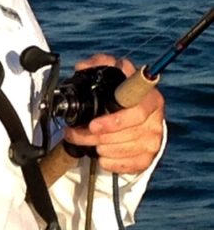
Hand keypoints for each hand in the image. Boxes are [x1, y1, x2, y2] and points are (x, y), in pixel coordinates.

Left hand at [62, 54, 164, 174]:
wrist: (130, 118)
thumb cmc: (118, 95)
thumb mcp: (109, 74)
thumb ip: (98, 64)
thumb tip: (83, 66)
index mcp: (149, 98)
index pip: (137, 111)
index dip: (115, 120)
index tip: (93, 125)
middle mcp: (155, 120)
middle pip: (125, 134)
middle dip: (94, 136)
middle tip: (75, 133)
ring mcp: (153, 140)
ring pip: (123, 149)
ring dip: (97, 147)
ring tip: (83, 140)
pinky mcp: (148, 157)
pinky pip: (128, 165)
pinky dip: (110, 162)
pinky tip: (100, 155)